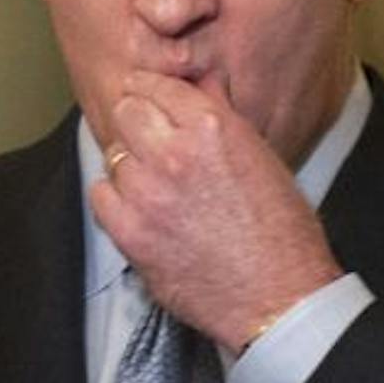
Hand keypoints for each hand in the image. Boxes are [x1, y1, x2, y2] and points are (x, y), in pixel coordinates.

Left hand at [93, 72, 341, 351]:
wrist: (280, 297)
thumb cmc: (283, 233)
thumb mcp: (262, 157)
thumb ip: (221, 119)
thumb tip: (197, 86)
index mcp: (213, 128)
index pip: (157, 85)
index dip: (150, 88)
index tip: (145, 94)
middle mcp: (175, 153)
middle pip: (126, 111)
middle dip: (135, 120)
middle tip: (146, 137)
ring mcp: (148, 193)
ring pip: (113, 154)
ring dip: (129, 163)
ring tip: (153, 182)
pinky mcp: (131, 232)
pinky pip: (101, 195)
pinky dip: (114, 198)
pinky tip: (137, 207)